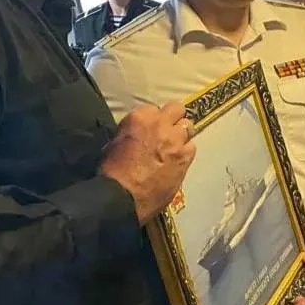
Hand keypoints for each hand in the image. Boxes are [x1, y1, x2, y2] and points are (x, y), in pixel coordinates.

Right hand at [99, 101, 195, 224]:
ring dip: (181, 135)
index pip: (153, 108)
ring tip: (174, 147)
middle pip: (177, 109)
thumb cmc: (112, 171)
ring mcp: (175, 140)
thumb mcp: (114, 143)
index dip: (153, 119)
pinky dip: (185, 151)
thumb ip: (132, 132)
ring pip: (188, 127)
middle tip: (168, 130)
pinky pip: (191, 147)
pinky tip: (178, 161)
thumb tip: (138, 135)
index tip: (150, 129)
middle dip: (173, 117)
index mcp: (140, 118)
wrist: (122, 196)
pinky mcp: (185, 158)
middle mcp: (161, 124)